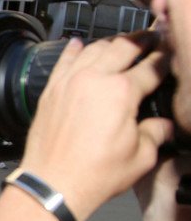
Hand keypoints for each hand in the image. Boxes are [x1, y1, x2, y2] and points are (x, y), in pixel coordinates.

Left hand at [20, 33, 172, 220]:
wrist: (52, 183)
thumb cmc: (94, 174)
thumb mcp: (140, 157)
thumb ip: (155, 134)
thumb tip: (162, 126)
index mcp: (121, 92)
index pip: (151, 67)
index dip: (164, 59)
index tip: (170, 54)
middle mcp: (93, 79)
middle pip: (122, 48)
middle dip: (141, 40)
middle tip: (151, 36)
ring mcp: (69, 82)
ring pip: (93, 49)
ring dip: (111, 42)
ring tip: (122, 41)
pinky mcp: (51, 91)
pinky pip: (63, 62)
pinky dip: (73, 50)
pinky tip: (78, 43)